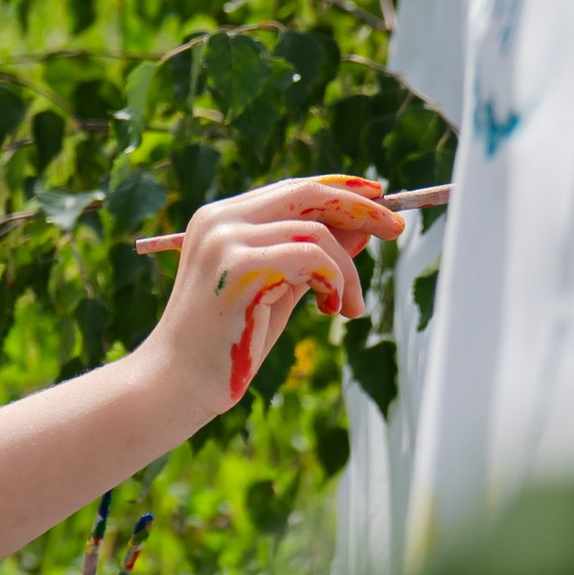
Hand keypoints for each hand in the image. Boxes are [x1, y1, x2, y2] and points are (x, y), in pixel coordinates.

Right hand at [142, 175, 401, 423]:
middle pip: (307, 194)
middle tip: (396, 230)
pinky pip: (314, 258)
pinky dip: (337, 282)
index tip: (380, 198)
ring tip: (351, 307)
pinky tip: (333, 310)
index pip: (292, 189)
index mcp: (220, 218)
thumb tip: (363, 230)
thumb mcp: (278, 291)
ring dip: (350, 271)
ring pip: (316, 232)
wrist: (177, 385)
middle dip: (360, 208)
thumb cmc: (227, 344)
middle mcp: (220, 220)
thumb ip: (312, 257)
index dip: (340, 189)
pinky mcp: (240, 268)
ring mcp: (226, 241)